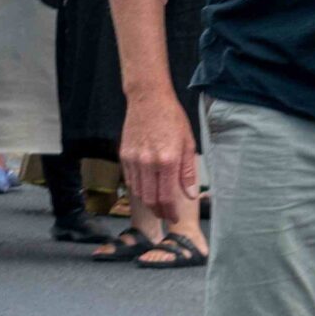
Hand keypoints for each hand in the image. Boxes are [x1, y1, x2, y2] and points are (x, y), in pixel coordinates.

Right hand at [120, 91, 200, 224]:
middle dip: (158, 212)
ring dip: (148, 202)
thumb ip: (188, 172)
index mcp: (167, 160)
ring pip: (138, 192)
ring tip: (158, 204)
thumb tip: (190, 194)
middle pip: (150, 200)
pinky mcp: (124, 155)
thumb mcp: (188, 142)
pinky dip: (138, 189)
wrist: (148, 98)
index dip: (170, 212)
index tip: (174, 217)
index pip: (166, 197)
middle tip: (166, 215)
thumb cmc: (172, 118)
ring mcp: (133, 159)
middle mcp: (148, 162)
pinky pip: (130, 180)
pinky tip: (147, 188)